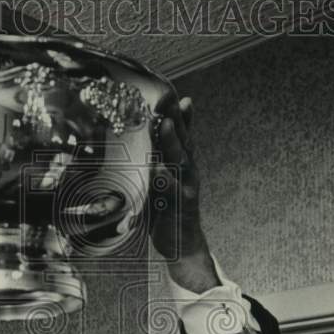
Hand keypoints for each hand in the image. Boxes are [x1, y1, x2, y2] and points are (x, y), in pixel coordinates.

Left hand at [149, 94, 218, 291]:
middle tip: (168, 95)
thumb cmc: (166, 207)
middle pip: (182, 138)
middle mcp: (187, 169)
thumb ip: (157, 154)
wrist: (182, 245)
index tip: (166, 88)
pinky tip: (159, 170)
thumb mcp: (161, 175)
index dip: (174, 108)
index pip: (179, 129)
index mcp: (181, 160)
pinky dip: (166, 180)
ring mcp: (186, 187)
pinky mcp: (180, 206)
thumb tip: (146, 137)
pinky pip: (172, 192)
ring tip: (167, 124)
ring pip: (180, 160)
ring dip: (173, 142)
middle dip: (176, 116)